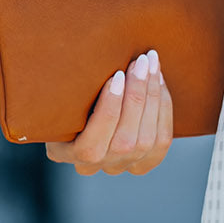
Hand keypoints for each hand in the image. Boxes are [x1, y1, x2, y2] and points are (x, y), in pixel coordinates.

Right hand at [44, 49, 173, 175]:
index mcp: (65, 154)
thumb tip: (79, 56)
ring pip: (148, 140)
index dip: (109, 110)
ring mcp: (122, 166)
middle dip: (137, 96)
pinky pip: (162, 140)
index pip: (91, 146)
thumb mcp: (60, 95)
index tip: (117, 76)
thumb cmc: (67, 95)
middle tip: (142, 62)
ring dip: (153, 97)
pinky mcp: (145, 163)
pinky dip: (163, 107)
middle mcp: (94, 166)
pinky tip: (159, 82)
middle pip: (125, 141)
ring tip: (152, 65)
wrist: (84, 111)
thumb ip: (69, 91)